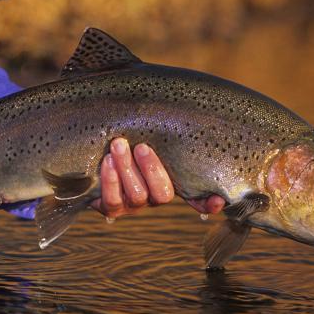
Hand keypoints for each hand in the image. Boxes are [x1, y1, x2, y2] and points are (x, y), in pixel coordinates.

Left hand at [90, 138, 225, 218]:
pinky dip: (111, 181)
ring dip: (127, 170)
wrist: (95, 148)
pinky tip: (107, 162)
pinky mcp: (112, 208)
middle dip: (152, 170)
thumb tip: (186, 105)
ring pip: (138, 196)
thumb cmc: (129, 134)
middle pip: (163, 194)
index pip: (199, 198)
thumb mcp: (149, 131)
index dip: (209, 203)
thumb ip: (165, 127)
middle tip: (141, 147)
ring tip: (118, 145)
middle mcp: (156, 196)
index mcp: (173, 180)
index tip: (218, 198)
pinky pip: (113, 202)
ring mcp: (134, 205)